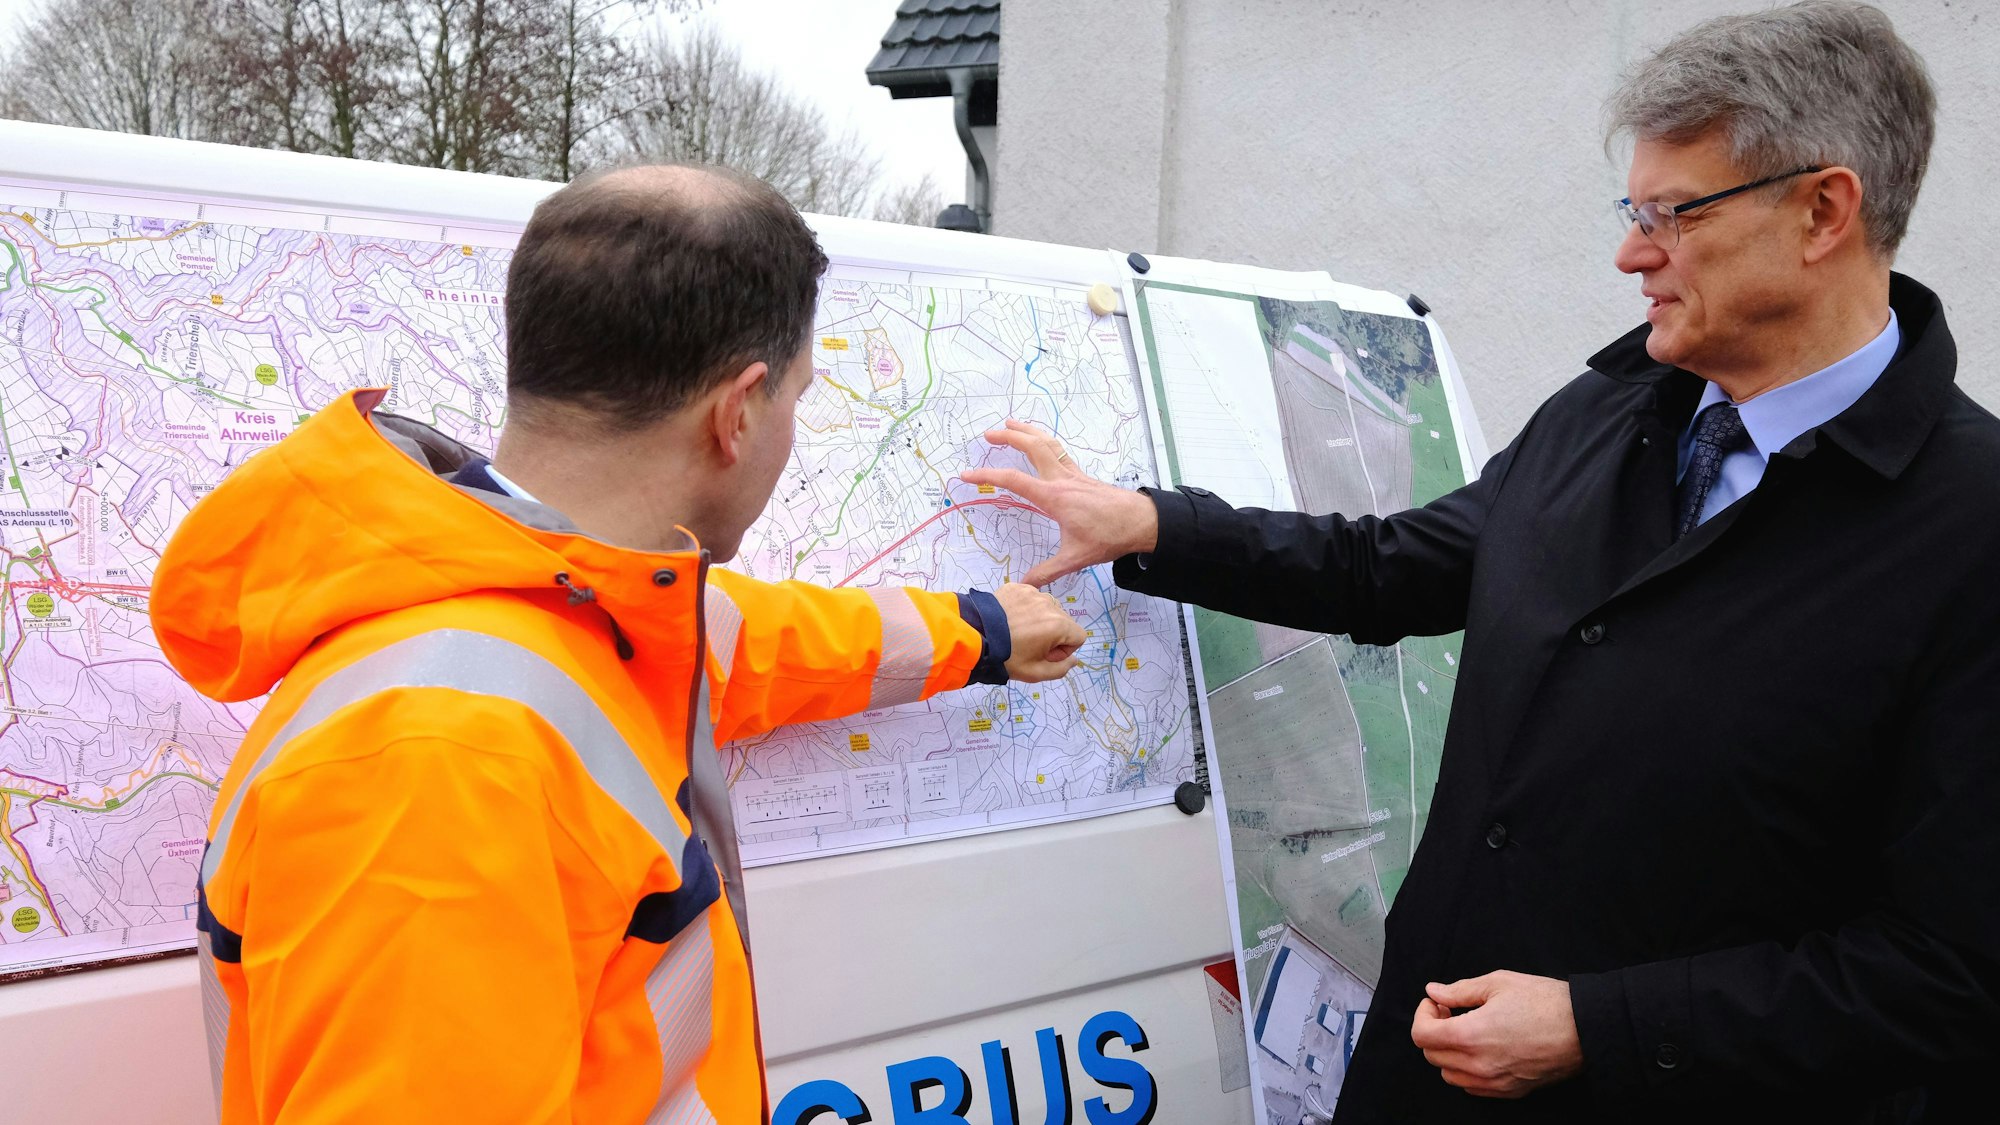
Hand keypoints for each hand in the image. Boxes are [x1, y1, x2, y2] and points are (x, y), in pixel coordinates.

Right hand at [958, 420, 1158, 586]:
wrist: (1142, 522)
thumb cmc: (1109, 537)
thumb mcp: (1075, 557)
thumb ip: (1047, 571)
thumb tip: (1023, 585)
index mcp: (1054, 496)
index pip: (1013, 480)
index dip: (987, 476)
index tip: (967, 475)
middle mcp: (1062, 479)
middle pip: (1032, 446)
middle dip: (1008, 437)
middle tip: (989, 434)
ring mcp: (1074, 474)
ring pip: (1048, 443)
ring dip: (1028, 431)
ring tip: (1011, 423)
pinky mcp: (1083, 475)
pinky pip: (1060, 451)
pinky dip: (1046, 441)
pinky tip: (1042, 443)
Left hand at [994, 581, 1084, 681]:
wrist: (973, 637)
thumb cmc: (1006, 658)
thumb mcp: (1035, 673)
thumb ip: (1061, 669)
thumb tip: (1073, 660)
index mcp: (1058, 625)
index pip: (1079, 636)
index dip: (1065, 649)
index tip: (1044, 654)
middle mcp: (1049, 604)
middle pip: (1064, 621)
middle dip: (1054, 634)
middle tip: (1029, 645)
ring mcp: (1032, 593)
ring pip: (1048, 608)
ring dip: (1040, 620)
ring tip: (1018, 631)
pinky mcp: (1016, 587)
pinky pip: (1031, 598)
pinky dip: (1025, 609)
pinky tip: (1009, 620)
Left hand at [1408, 971, 1582, 1098]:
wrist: (1585, 1028)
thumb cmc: (1544, 1001)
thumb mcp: (1498, 983)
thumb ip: (1459, 990)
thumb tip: (1434, 991)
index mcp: (1471, 1035)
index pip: (1422, 1036)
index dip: (1423, 1015)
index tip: (1437, 1003)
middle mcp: (1478, 1065)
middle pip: (1432, 1055)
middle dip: (1434, 1031)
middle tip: (1450, 1012)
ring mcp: (1494, 1082)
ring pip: (1449, 1074)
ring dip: (1448, 1052)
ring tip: (1466, 1031)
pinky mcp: (1509, 1091)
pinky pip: (1472, 1087)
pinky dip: (1466, 1070)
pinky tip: (1481, 1049)